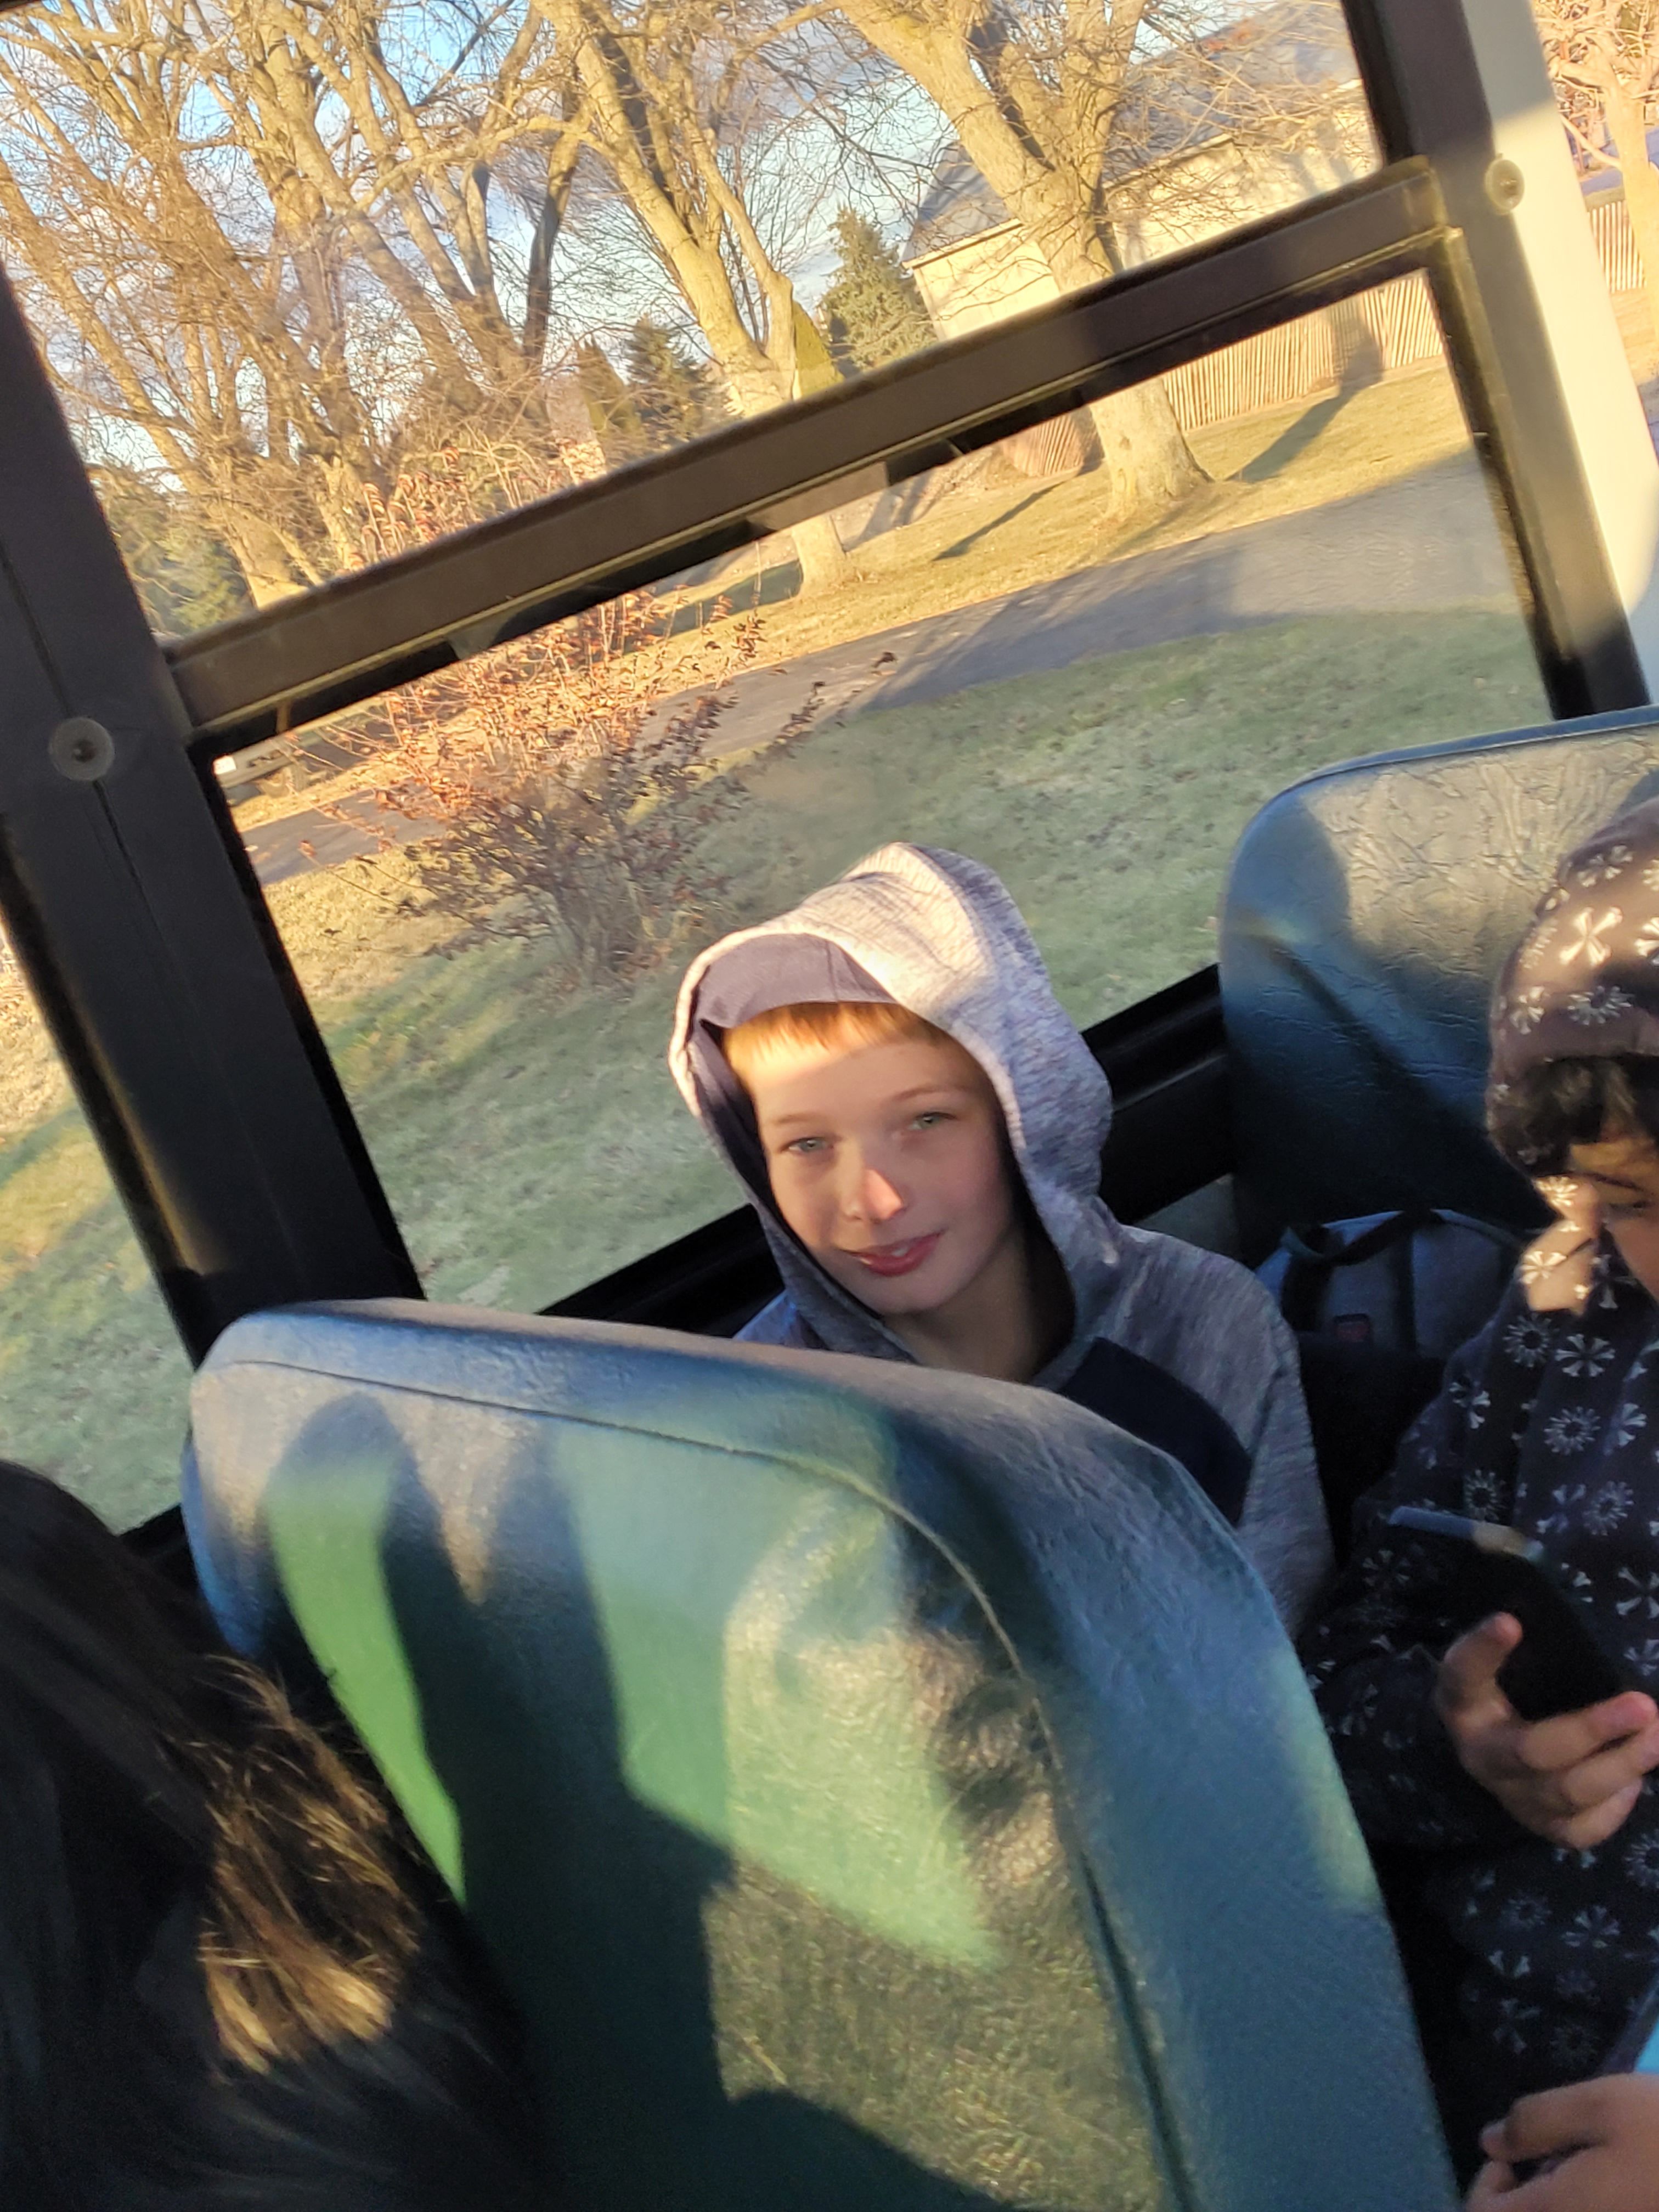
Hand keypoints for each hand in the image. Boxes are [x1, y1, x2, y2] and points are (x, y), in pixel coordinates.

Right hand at [1434, 1614, 1658, 1847]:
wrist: (1492, 1758)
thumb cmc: (1508, 1696)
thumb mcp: (1502, 1667)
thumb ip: (1524, 1649)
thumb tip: (1559, 1623)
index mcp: (1465, 1703)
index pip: (1462, 1674)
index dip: (1483, 1650)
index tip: (1511, 1621)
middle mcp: (1483, 1756)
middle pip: (1533, 1750)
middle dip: (1592, 1729)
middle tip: (1644, 1706)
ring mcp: (1513, 1798)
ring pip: (1568, 1793)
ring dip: (1621, 1764)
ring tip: (1657, 1736)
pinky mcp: (1544, 1829)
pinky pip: (1584, 1828)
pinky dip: (1615, 1805)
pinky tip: (1633, 1778)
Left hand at [1467, 2076, 1658, 2208]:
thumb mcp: (1598, 2104)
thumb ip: (1533, 2123)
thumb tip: (1489, 2142)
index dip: (1485, 2188)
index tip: (1512, 2154)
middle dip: (1526, 2200)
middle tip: (1555, 2162)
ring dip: (1562, 2203)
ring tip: (1590, 2173)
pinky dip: (1592, 2207)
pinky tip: (1621, 2189)